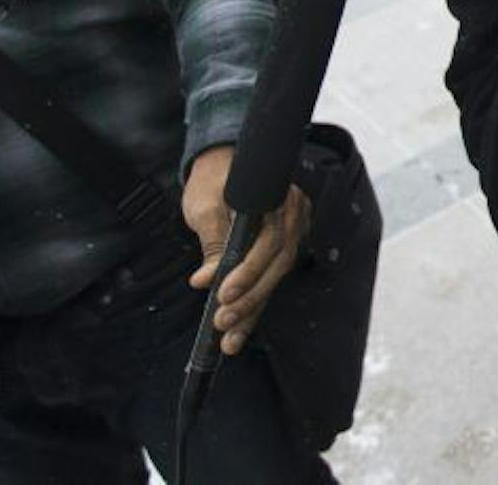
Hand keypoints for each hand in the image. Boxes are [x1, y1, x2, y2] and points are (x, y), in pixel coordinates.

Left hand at [184, 143, 312, 355]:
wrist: (222, 159)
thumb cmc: (213, 178)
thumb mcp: (205, 205)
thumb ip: (211, 241)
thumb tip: (206, 280)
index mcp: (276, 196)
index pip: (268, 239)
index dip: (248, 270)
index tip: (223, 294)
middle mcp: (292, 212)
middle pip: (277, 262)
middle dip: (249, 298)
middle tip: (222, 322)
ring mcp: (293, 227)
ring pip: (277, 274)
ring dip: (253, 308)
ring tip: (230, 337)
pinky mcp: (284, 243)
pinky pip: (273, 275)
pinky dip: (256, 301)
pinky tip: (242, 326)